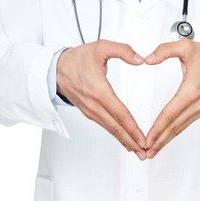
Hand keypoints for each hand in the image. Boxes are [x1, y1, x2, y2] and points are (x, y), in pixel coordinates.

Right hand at [57, 40, 146, 159]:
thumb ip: (123, 51)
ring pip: (110, 129)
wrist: (55, 69)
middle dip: (131, 141)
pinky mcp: (89, 112)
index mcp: (98, 90)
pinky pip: (105, 126)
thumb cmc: (77, 59)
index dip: (133, 128)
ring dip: (124, 141)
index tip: (143, 138)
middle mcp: (94, 104)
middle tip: (144, 153)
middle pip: (116, 127)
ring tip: (137, 150)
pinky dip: (115, 135)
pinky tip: (123, 140)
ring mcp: (90, 110)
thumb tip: (140, 59)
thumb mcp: (101, 47)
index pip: (120, 113)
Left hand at [144, 40, 199, 158]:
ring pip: (179, 129)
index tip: (147, 138)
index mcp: (191, 91)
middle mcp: (197, 104)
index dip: (157, 128)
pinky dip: (173, 135)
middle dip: (159, 141)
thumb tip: (148, 59)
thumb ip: (165, 50)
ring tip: (153, 151)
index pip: (170, 114)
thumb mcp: (187, 47)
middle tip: (146, 152)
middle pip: (174, 127)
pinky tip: (165, 139)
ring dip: (165, 141)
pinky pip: (184, 126)